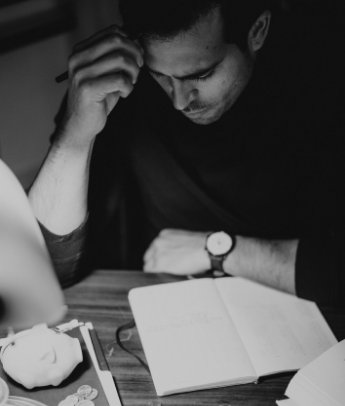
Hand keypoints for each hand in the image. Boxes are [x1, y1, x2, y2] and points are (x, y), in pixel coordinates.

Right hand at [59, 25, 143, 147]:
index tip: (137, 56)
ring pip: (120, 59)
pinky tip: (124, 94)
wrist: (81, 125)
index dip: (130, 41)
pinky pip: (120, 80)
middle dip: (134, 54)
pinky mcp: (88, 88)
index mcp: (81, 51)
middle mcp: (78, 59)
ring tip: (131, 83)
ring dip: (133, 72)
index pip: (110, 32)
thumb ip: (116, 59)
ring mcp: (81, 73)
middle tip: (139, 68)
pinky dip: (129, 87)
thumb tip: (137, 44)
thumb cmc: (96, 100)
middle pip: (116, 42)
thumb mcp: (105, 75)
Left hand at [143, 229, 210, 274]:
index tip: (164, 264)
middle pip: (148, 258)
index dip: (158, 259)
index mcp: (164, 235)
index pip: (153, 250)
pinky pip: (152, 275)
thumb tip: (174, 257)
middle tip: (166, 273)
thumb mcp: (185, 240)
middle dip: (155, 266)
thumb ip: (175, 247)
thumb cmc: (203, 246)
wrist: (208, 249)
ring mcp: (158, 253)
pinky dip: (158, 279)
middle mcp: (158, 242)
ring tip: (167, 278)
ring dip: (157, 273)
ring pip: (148, 268)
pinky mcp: (160, 264)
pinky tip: (165, 281)